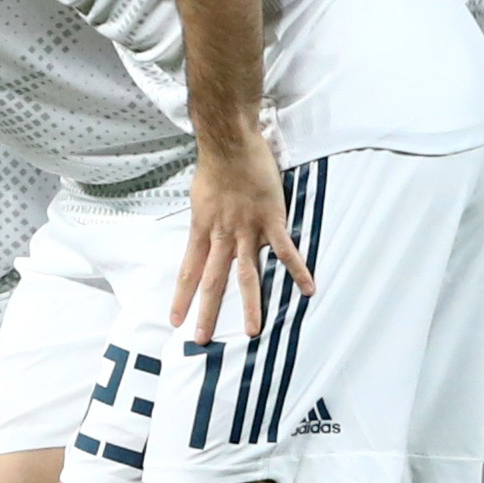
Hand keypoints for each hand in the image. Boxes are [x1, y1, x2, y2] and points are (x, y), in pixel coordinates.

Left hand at [177, 125, 311, 343]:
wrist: (231, 142)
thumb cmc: (215, 165)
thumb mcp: (199, 197)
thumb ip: (205, 220)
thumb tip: (205, 232)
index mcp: (203, 230)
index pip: (189, 270)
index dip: (182, 296)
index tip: (175, 320)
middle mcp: (222, 235)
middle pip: (213, 280)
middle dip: (207, 312)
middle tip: (201, 340)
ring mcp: (247, 230)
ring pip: (247, 274)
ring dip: (250, 304)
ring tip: (251, 331)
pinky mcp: (271, 221)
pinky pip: (286, 251)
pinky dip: (298, 271)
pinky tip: (308, 290)